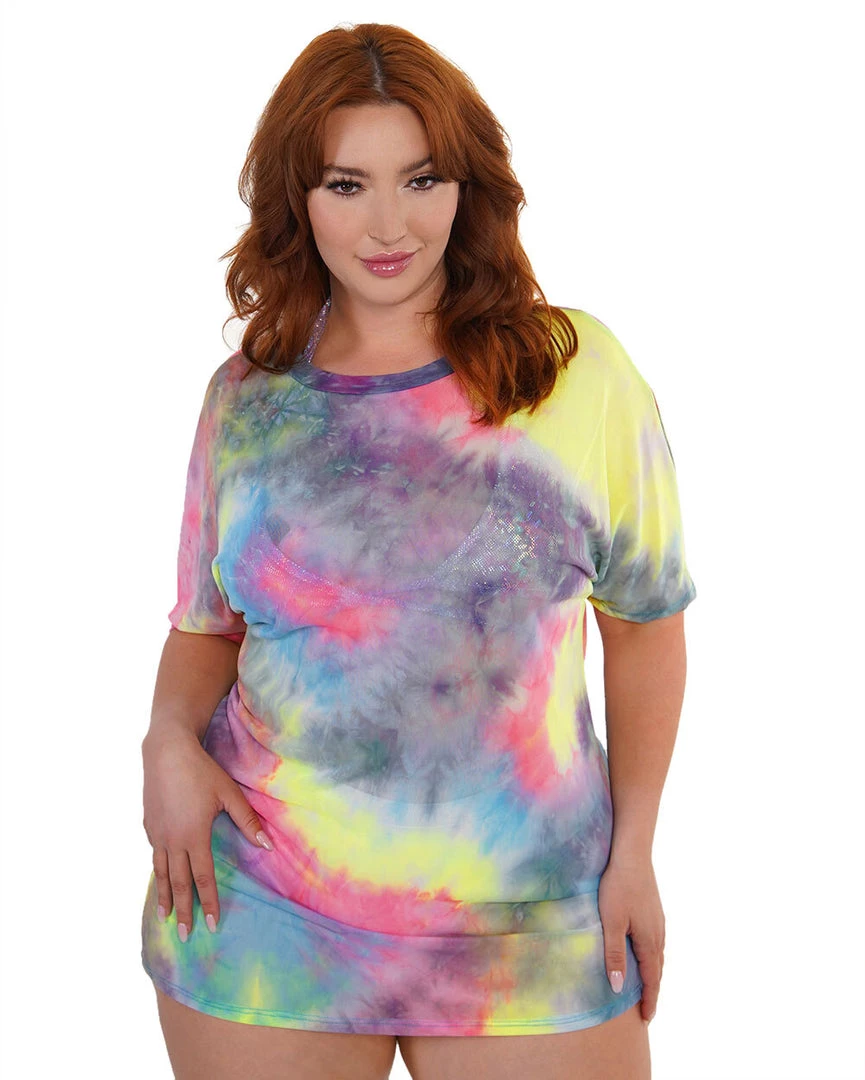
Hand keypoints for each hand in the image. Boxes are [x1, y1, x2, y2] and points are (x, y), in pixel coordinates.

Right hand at [141, 730, 272, 940]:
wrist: (166, 752)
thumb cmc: (202, 771)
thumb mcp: (229, 795)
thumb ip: (248, 821)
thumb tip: (268, 846)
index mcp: (194, 837)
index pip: (203, 879)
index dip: (209, 903)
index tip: (213, 925)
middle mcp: (173, 841)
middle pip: (179, 884)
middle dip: (183, 912)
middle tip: (186, 936)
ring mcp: (157, 834)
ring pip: (162, 873)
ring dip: (165, 897)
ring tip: (166, 917)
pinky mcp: (149, 825)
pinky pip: (155, 854)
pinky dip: (158, 871)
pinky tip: (161, 877)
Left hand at [598, 852, 664, 1023]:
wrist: (632, 855)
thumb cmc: (617, 887)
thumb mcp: (611, 922)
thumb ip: (614, 955)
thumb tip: (618, 987)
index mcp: (649, 942)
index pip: (651, 980)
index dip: (649, 1000)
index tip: (646, 1019)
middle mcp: (659, 935)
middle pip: (658, 970)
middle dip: (653, 991)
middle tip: (647, 1011)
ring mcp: (659, 922)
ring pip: (659, 956)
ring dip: (654, 974)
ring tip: (647, 987)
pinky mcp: (654, 911)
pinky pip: (657, 943)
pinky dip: (653, 957)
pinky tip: (645, 953)